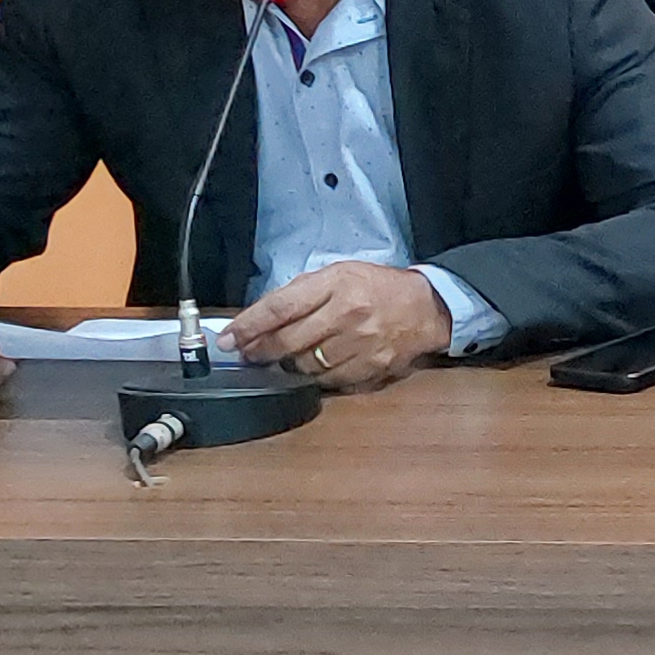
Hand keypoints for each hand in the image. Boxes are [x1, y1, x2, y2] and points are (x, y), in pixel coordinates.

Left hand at [223, 260, 452, 390]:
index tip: (228, 339)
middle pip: (288, 341)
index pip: (280, 308)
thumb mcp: (338, 274)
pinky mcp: (373, 367)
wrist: (426, 307)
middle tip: (246, 353)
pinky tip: (315, 366)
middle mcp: (348, 314)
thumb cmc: (376, 287)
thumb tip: (259, 319)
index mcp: (337, 284)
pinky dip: (316, 376)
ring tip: (285, 356)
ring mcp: (362, 344)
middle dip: (260, 350)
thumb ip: (300, 294)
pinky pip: (330, 380)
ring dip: (289, 364)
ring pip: (306, 365)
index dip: (249, 326)